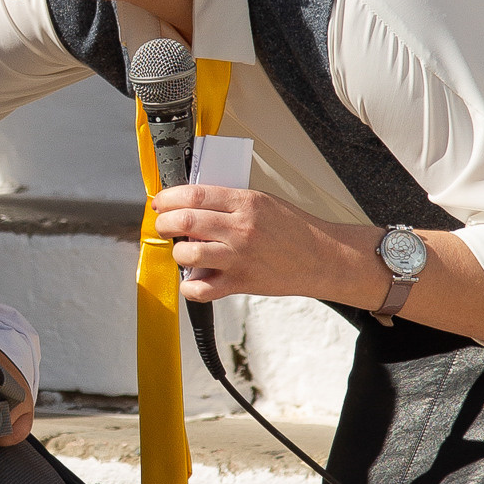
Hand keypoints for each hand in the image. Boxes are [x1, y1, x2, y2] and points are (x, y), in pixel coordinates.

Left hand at [151, 180, 360, 306]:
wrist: (321, 257)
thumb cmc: (294, 229)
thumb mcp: (263, 201)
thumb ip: (229, 202)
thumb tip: (192, 203)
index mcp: (245, 202)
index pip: (194, 194)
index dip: (169, 198)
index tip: (161, 202)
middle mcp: (240, 229)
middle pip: (185, 221)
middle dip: (165, 223)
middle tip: (164, 225)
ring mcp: (239, 257)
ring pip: (188, 253)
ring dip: (177, 252)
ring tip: (182, 250)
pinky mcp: (240, 282)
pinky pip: (201, 289)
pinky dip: (189, 286)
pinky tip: (193, 279)